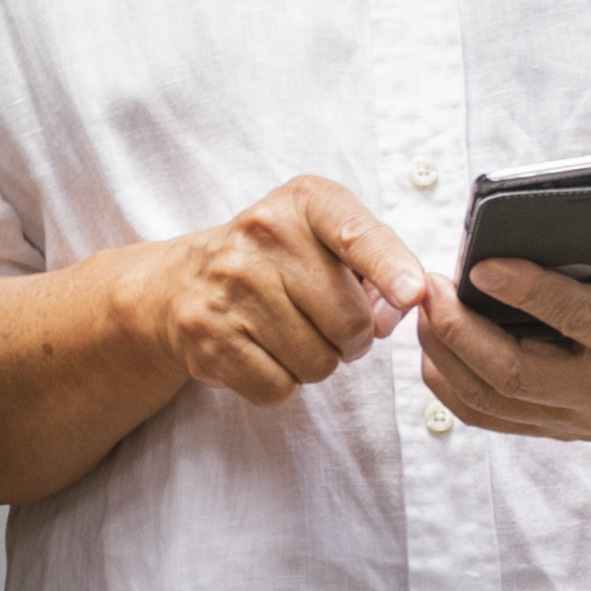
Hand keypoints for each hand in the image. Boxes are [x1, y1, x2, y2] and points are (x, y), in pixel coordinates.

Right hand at [113, 177, 426, 406]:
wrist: (178, 283)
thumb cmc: (275, 263)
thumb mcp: (323, 239)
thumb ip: (375, 267)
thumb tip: (392, 314)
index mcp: (301, 203)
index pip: (355, 232)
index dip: (390, 266)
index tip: (412, 293)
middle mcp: (261, 236)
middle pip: (350, 323)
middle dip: (352, 338)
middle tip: (325, 323)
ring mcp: (229, 286)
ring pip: (319, 363)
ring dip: (316, 361)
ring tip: (288, 333)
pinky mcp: (209, 335)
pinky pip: (280, 387)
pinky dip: (280, 381)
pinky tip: (261, 351)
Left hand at [422, 201, 590, 446]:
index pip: (578, 320)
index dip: (526, 291)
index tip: (481, 262)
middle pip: (515, 372)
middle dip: (459, 329)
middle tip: (430, 285)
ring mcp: (586, 416)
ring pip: (493, 400)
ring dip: (445, 356)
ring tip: (424, 307)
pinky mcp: (570, 427)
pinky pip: (495, 418)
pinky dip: (453, 386)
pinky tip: (435, 345)